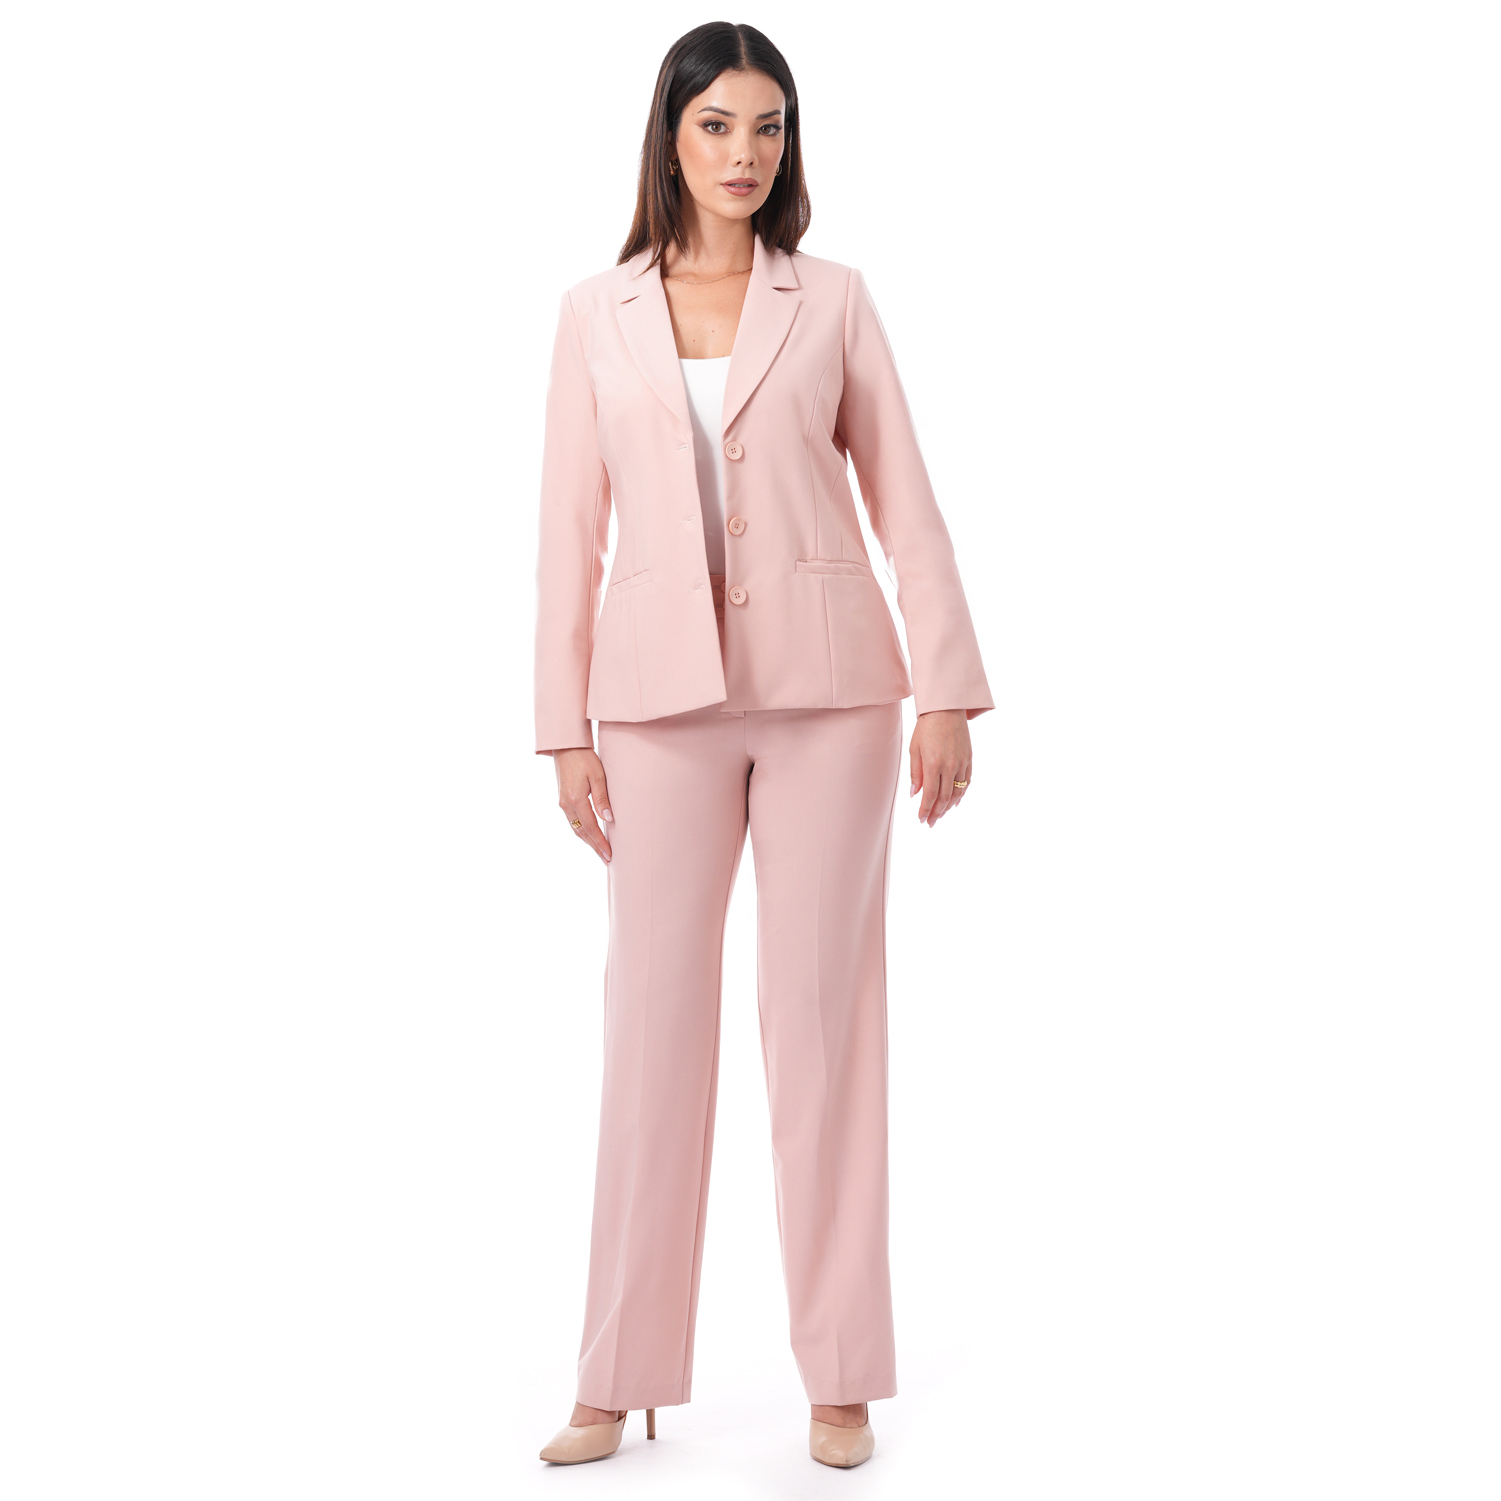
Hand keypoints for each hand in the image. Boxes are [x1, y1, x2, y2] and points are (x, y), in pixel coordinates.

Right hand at [553, 747, 612, 862]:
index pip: (591, 828)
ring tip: (600, 852)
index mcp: (576, 800)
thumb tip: (608, 819)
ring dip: (588, 842)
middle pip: (582, 832)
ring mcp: (562, 803)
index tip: (609, 854)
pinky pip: (572, 822)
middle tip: (607, 860)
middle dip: (595, 847)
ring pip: (576, 829)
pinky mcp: (562, 800)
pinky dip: (581, 832)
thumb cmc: (584, 758)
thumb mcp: (598, 776)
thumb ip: (602, 798)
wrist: (565, 746)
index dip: (600, 843)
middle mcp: (566, 805)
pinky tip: (589, 836)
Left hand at [909, 709, 972, 826]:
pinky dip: (961, 794)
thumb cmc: (926, 728)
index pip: (930, 795)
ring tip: (941, 815)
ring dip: (949, 807)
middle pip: (944, 797)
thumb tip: (915, 794)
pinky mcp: (969, 759)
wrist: (946, 709)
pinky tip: (955, 802)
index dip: (925, 809)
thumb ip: (916, 773)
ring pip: (957, 792)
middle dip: (937, 812)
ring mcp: (961, 763)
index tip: (921, 819)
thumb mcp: (915, 749)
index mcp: (933, 764)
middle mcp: (949, 766)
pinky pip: (967, 782)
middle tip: (930, 823)